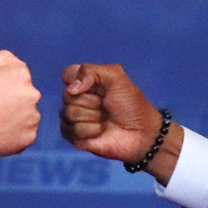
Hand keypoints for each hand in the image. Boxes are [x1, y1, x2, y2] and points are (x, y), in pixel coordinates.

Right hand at [0, 50, 39, 156]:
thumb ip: (6, 59)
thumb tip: (20, 64)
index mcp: (22, 75)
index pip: (20, 77)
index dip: (6, 85)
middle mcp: (33, 94)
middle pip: (26, 96)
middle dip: (15, 100)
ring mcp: (33, 116)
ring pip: (27, 115)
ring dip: (17, 117)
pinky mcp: (30, 135)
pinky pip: (26, 133)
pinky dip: (16, 133)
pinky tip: (1, 132)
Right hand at [60, 62, 179, 180]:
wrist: (141, 133)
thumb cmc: (131, 105)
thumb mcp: (116, 77)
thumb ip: (91, 71)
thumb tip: (71, 88)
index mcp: (86, 82)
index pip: (68, 74)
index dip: (79, 80)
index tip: (98, 86)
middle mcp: (78, 99)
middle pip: (67, 96)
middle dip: (91, 102)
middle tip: (105, 106)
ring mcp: (75, 118)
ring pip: (68, 114)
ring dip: (92, 118)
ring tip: (105, 121)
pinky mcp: (75, 137)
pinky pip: (70, 131)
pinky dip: (90, 131)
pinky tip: (101, 132)